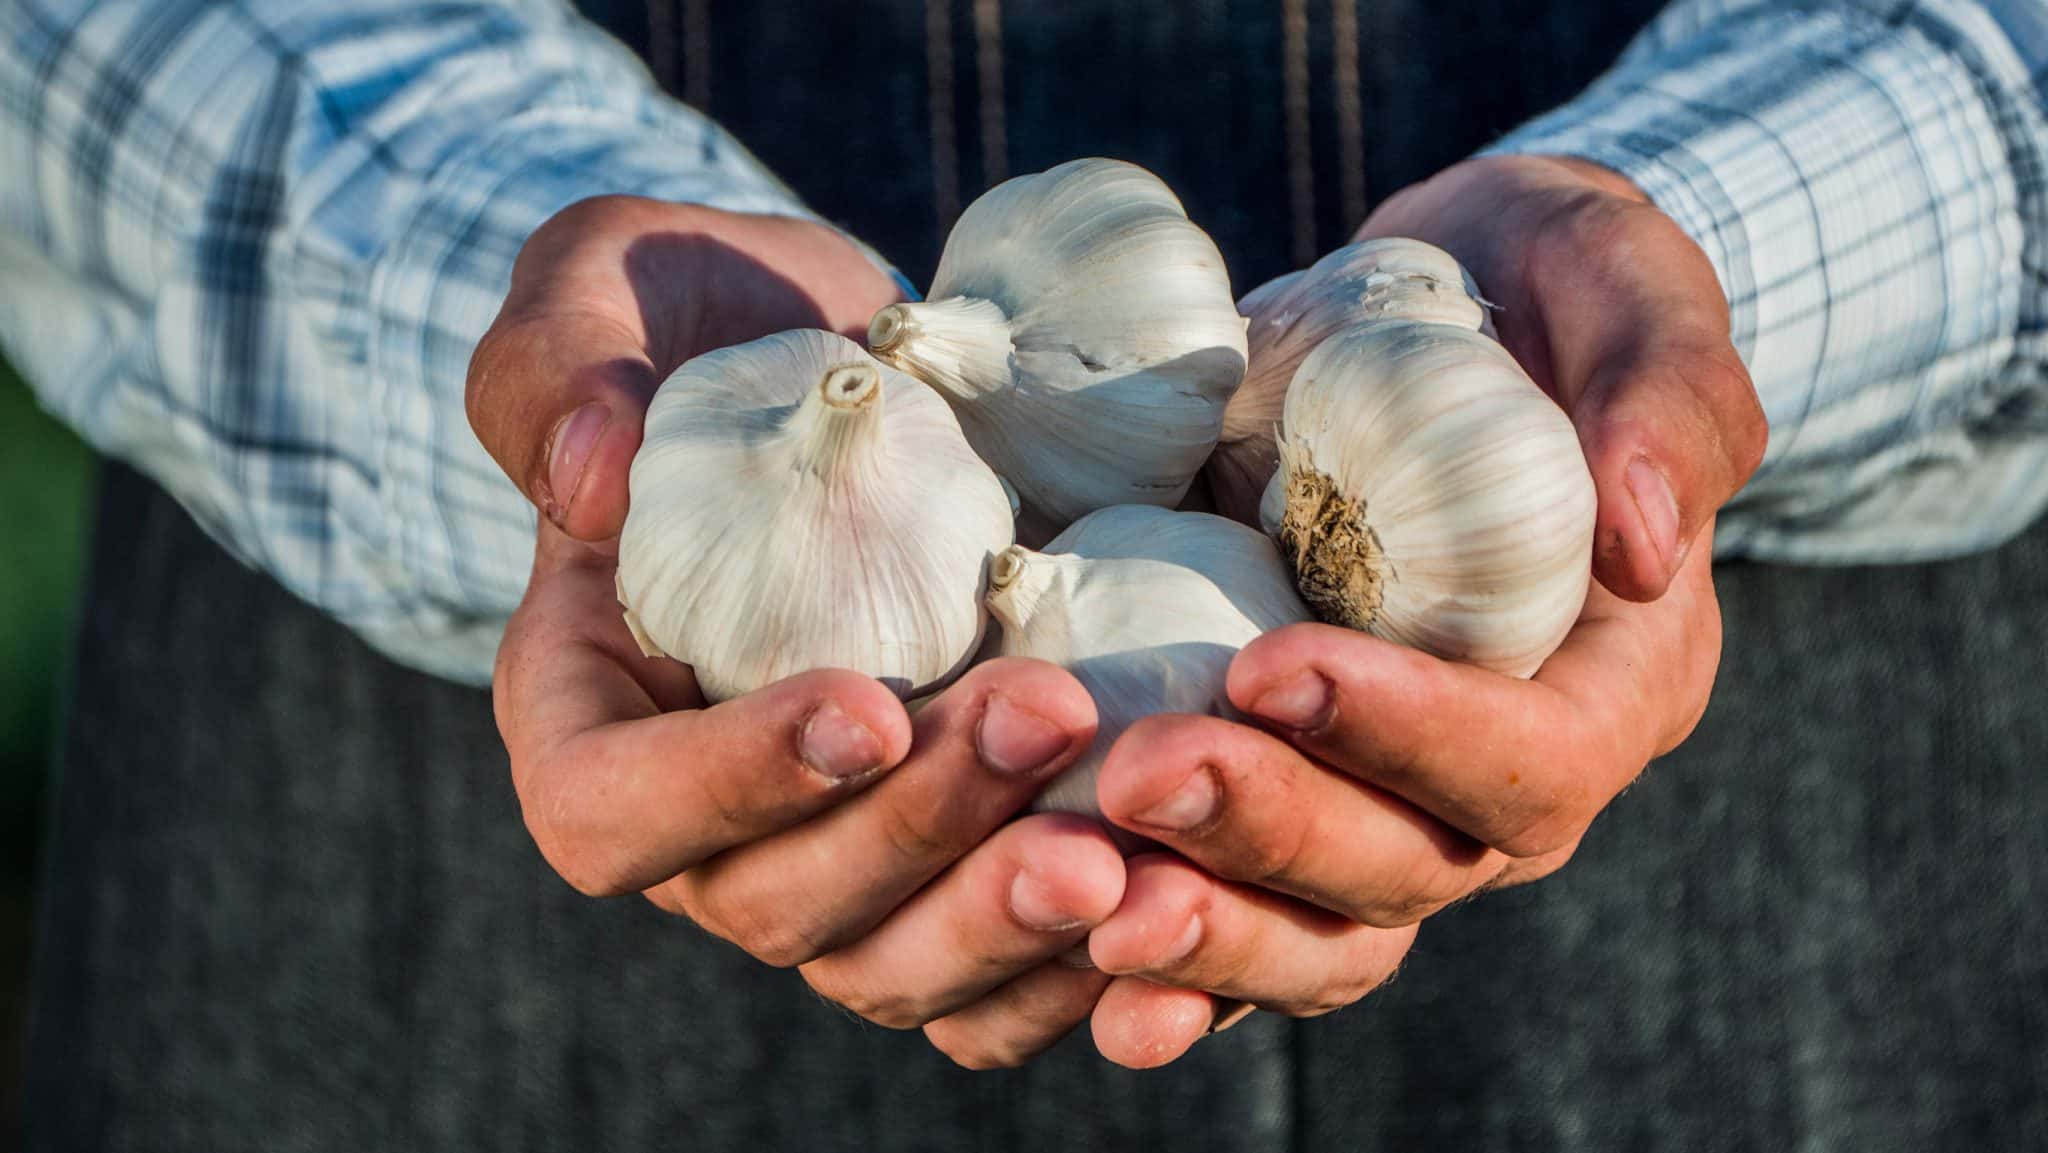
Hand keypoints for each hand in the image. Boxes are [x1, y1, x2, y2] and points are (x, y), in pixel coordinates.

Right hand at [471, 197, 1125, 1066]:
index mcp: (590, 712)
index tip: (865, 704)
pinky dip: (1082, 957)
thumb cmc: (704, 325)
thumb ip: (562, 364)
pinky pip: (996, 969)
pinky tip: (1179, 892)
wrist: (852, 375)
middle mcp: (705, 819)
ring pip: (895, 963)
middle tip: (1054, 717)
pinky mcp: (947, 857)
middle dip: (919, 832)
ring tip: (1131, 839)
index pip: (608, 811)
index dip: (725, 787)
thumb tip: (590, 479)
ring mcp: (832, 853)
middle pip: (777, 905)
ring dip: (1008, 913)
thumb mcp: (602, 288)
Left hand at [1093, 156, 1765, 1066]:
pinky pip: (1233, 906)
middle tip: (1134, 776)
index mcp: (1612, 683)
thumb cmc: (1550, 284)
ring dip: (1199, 926)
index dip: (1409, 737)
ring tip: (1075, 890)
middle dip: (1268, 833)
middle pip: (1407, 868)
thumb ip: (1665, 394)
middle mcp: (1500, 776)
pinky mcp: (1287, 785)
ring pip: (1312, 925)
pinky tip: (1062, 942)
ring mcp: (1384, 798)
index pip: (1533, 762)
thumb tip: (1643, 544)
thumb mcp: (1625, 283)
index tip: (1272, 667)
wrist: (1441, 308)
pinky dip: (1159, 954)